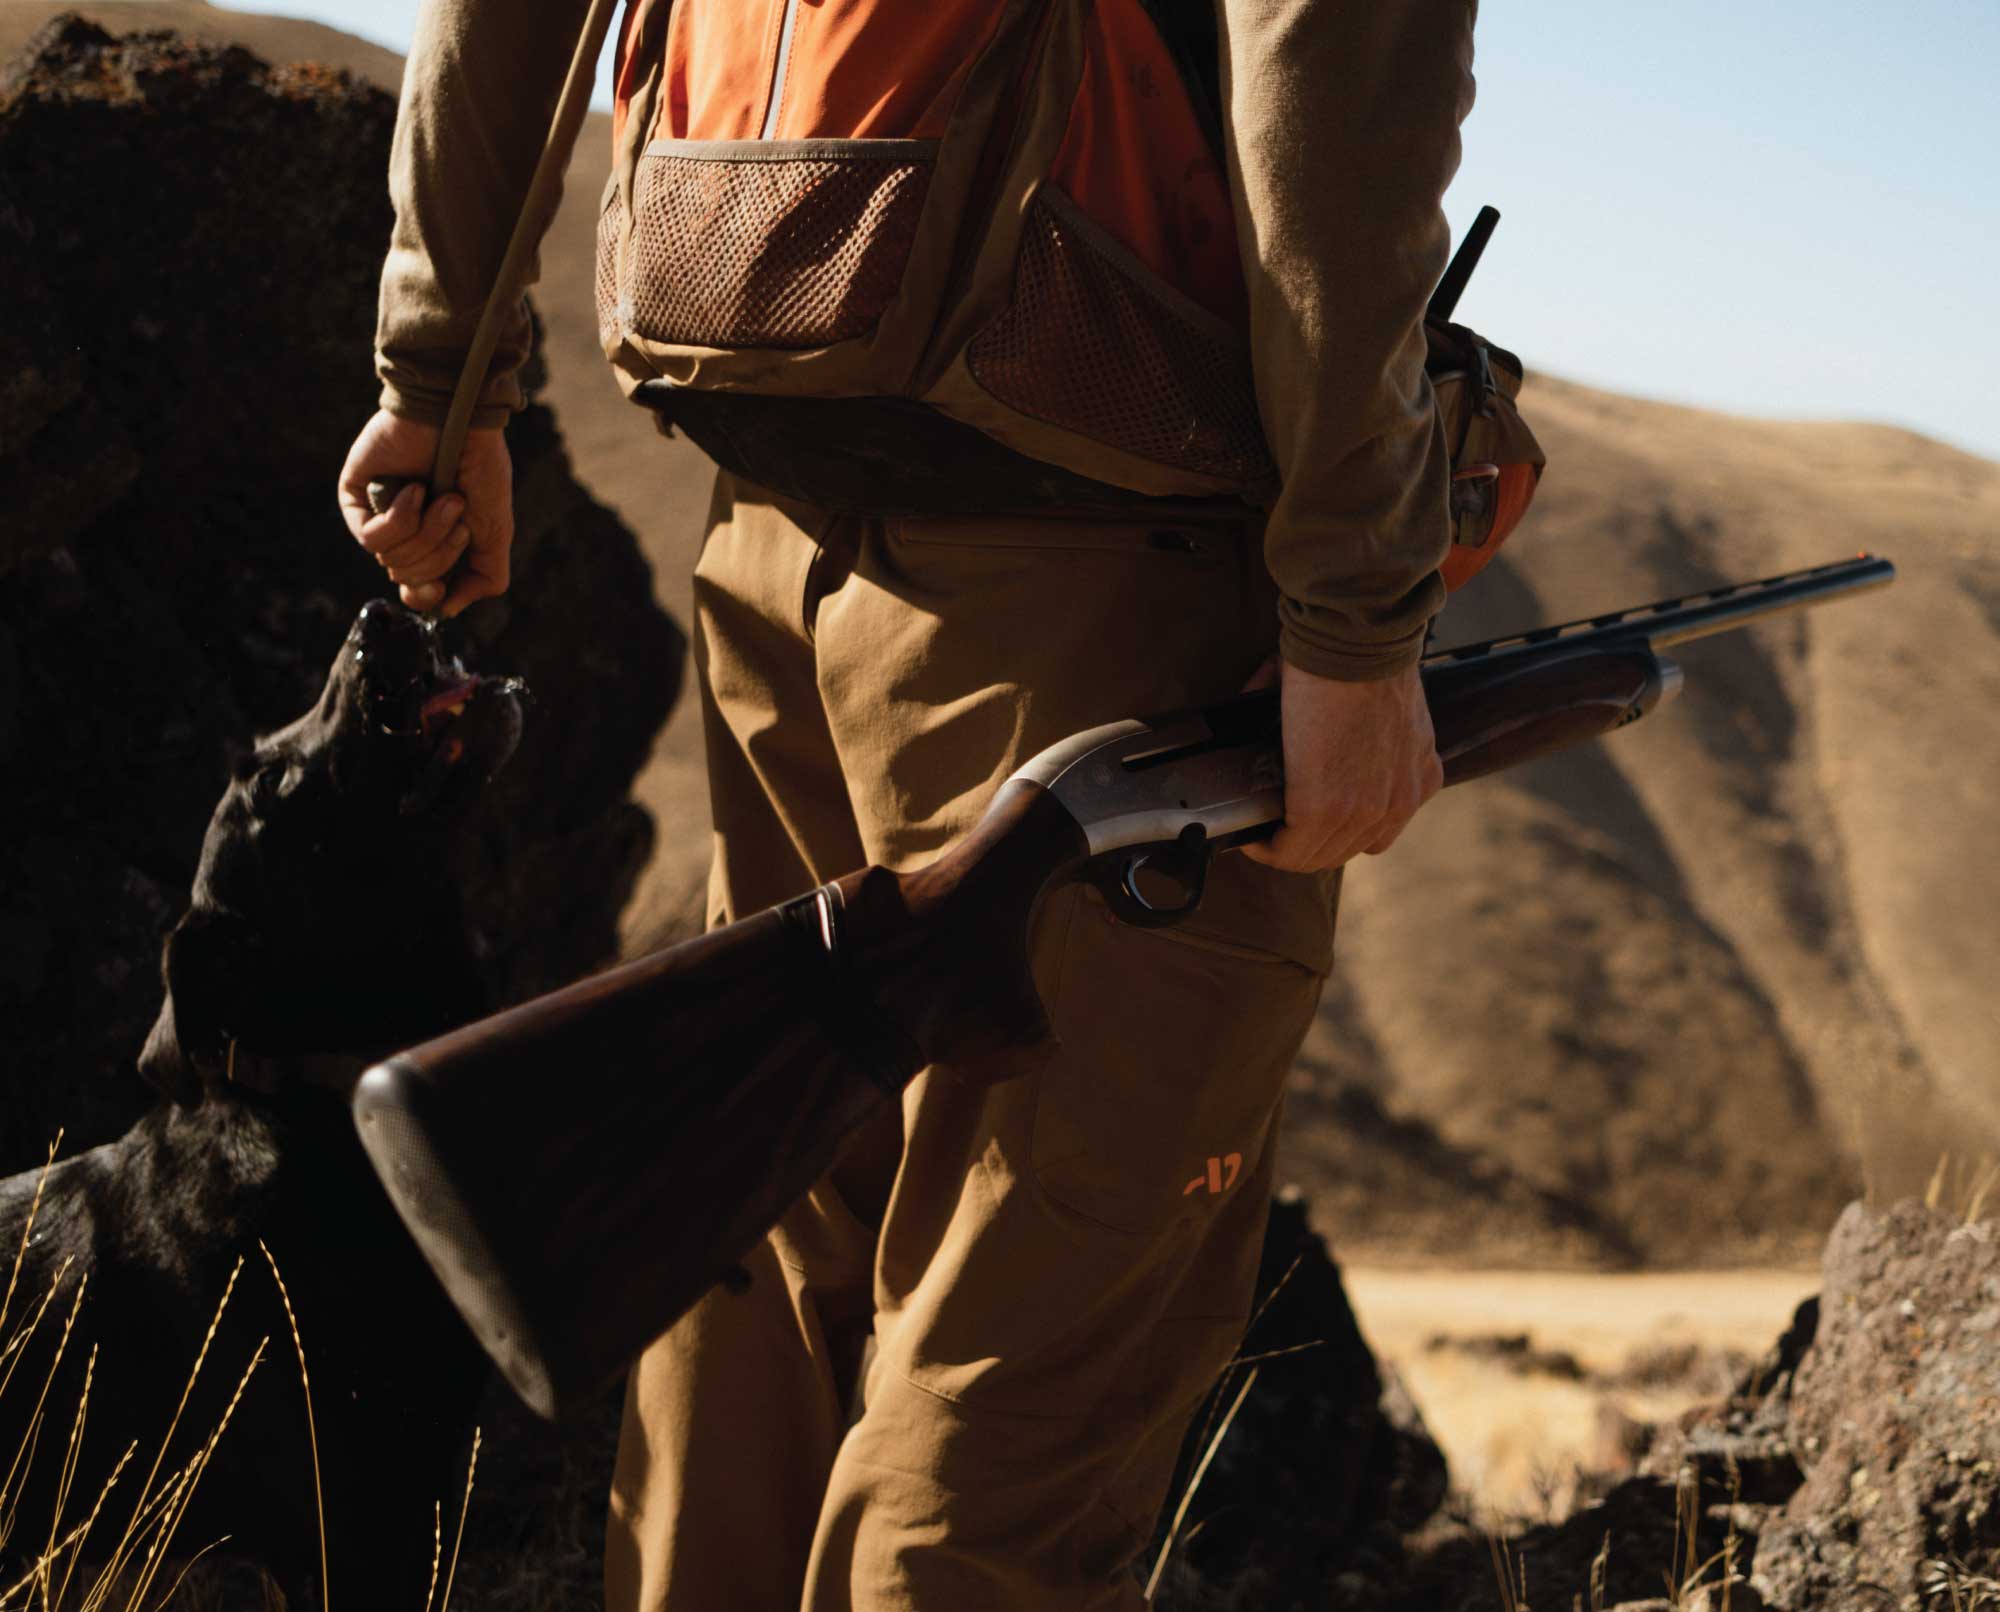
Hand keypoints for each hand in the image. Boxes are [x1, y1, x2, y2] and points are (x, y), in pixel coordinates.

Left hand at [337, 411, 513, 616]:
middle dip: (441, 549)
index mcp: (433, 542)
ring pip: (393, 561)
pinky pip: (372, 538)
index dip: (431, 594)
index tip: (443, 585)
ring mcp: (377, 514)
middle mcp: (403, 532)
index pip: (419, 592)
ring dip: (428, 529)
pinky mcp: (355, 497)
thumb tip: (446, 609)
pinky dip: (401, 517)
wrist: (461, 419)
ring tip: (442, 493)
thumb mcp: (496, 529)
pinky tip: (414, 488)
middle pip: (411, 579)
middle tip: (456, 509)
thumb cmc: (481, 466)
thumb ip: (486, 576)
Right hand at [1241, 657, 1442, 872]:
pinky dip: (1266, 847)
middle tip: (1274, 827)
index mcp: (1419, 778)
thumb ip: (1337, 720)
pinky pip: (1291, 849)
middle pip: (1345, 850)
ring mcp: (1365, 810)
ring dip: (1284, 849)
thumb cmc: (1362, 654)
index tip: (1305, 818)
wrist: (1357, 642)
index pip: (1378, 832)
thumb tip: (1273, 705)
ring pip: (1317, 856)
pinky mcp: (1325, 808)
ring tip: (1260, 834)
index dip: (1336, 831)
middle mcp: (1399, 802)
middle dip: (1306, 843)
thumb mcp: (1371, 702)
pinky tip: (1250, 836)